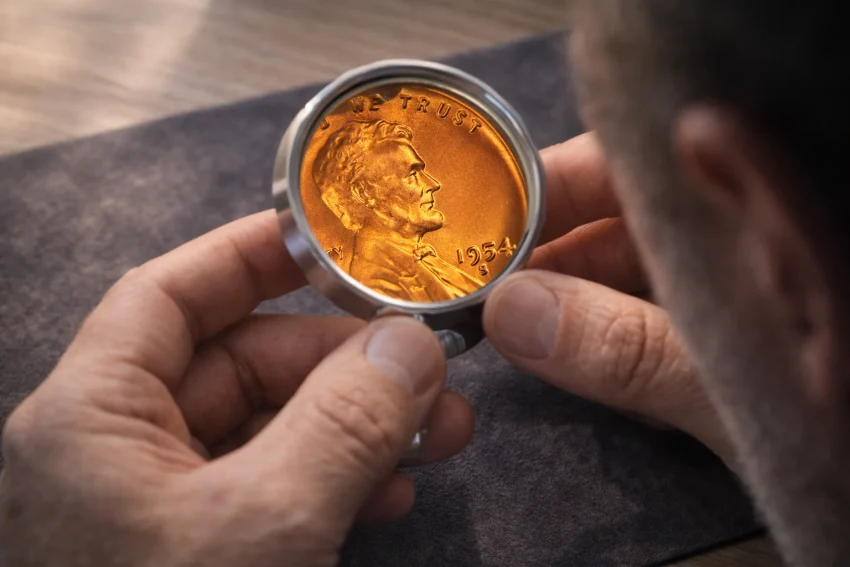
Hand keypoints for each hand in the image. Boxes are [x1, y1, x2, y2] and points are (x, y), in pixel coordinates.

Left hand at [0, 211, 473, 566]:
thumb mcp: (262, 527)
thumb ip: (341, 424)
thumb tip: (414, 342)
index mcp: (91, 417)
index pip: (171, 294)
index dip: (251, 255)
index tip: (335, 242)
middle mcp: (118, 450)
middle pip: (239, 363)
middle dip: (341, 362)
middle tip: (432, 366)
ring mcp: (160, 508)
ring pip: (269, 429)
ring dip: (356, 422)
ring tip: (442, 431)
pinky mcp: (198, 554)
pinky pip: (273, 489)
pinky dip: (335, 479)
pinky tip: (391, 490)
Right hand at [484, 133, 734, 466]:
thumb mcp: (743, 385)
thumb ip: (635, 350)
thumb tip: (516, 314)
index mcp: (749, 213)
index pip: (625, 163)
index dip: (547, 185)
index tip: (483, 220)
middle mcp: (731, 238)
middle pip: (610, 219)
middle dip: (541, 254)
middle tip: (479, 292)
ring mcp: (725, 285)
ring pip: (617, 273)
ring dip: (560, 301)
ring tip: (506, 328)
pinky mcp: (717, 331)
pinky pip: (636, 318)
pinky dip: (595, 336)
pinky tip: (561, 355)